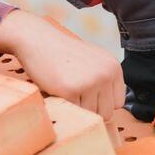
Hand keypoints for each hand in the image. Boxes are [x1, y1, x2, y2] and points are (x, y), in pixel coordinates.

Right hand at [0, 9, 124, 119]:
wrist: (37, 39)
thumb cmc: (62, 52)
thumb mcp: (92, 61)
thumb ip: (104, 82)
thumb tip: (111, 116)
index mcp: (113, 67)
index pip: (118, 102)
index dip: (101, 101)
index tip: (88, 91)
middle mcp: (106, 74)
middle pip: (107, 113)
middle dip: (90, 107)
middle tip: (74, 88)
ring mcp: (90, 82)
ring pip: (90, 115)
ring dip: (77, 106)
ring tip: (66, 85)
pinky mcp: (71, 90)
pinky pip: (73, 112)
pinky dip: (64, 103)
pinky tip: (58, 86)